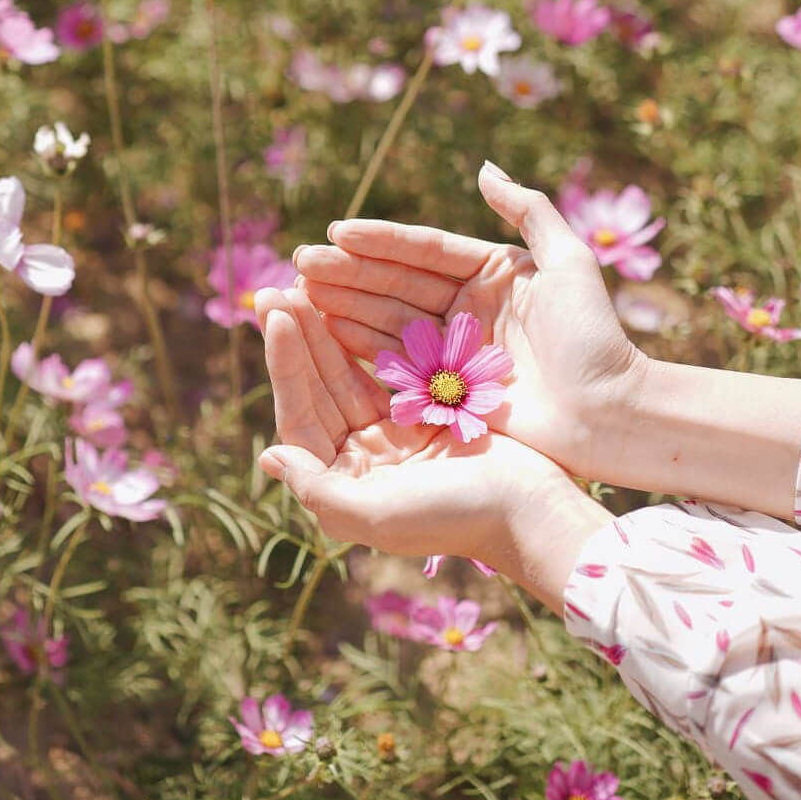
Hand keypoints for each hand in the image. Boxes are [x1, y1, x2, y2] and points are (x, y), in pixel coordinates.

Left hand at [255, 283, 602, 607]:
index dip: (285, 364)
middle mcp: (363, 454)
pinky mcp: (430, 411)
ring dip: (329, 328)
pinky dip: (372, 334)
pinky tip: (355, 299)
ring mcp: (396, 431)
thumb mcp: (377, 513)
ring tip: (308, 282)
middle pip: (321, 387)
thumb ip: (319, 489)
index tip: (273, 314)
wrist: (531, 510)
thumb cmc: (454, 517)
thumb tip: (269, 456)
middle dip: (300, 336)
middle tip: (279, 287)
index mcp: (344, 480)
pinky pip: (390, 365)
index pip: (301, 413)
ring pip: (351, 370)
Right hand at [292, 162, 645, 483]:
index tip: (337, 231)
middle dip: (347, 273)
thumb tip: (483, 168)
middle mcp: (466, 307)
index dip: (380, 241)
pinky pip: (395, 364)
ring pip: (388, 320)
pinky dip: (358, 349)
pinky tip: (323, 335)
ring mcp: (453, 350)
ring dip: (342, 307)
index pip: (424, 250)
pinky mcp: (446, 392)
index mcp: (490, 273)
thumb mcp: (570, 262)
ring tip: (298, 293)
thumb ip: (529, 209)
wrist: (612, 415)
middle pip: (396, 284)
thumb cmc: (596, 337)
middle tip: (300, 263)